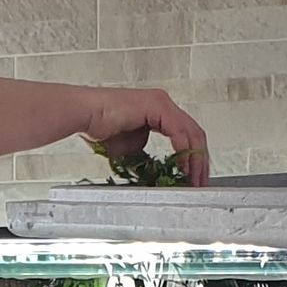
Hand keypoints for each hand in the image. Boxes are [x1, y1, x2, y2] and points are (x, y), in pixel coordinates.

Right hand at [82, 88, 211, 185]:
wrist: (85, 116)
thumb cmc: (101, 129)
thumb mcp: (131, 152)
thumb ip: (148, 160)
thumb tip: (158, 177)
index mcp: (159, 113)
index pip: (187, 136)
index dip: (194, 158)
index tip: (195, 178)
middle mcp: (164, 105)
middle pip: (195, 134)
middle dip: (200, 161)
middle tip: (201, 183)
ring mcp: (162, 103)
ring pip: (192, 133)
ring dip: (196, 160)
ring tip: (194, 180)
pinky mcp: (158, 106)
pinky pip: (179, 132)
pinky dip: (184, 152)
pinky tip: (182, 167)